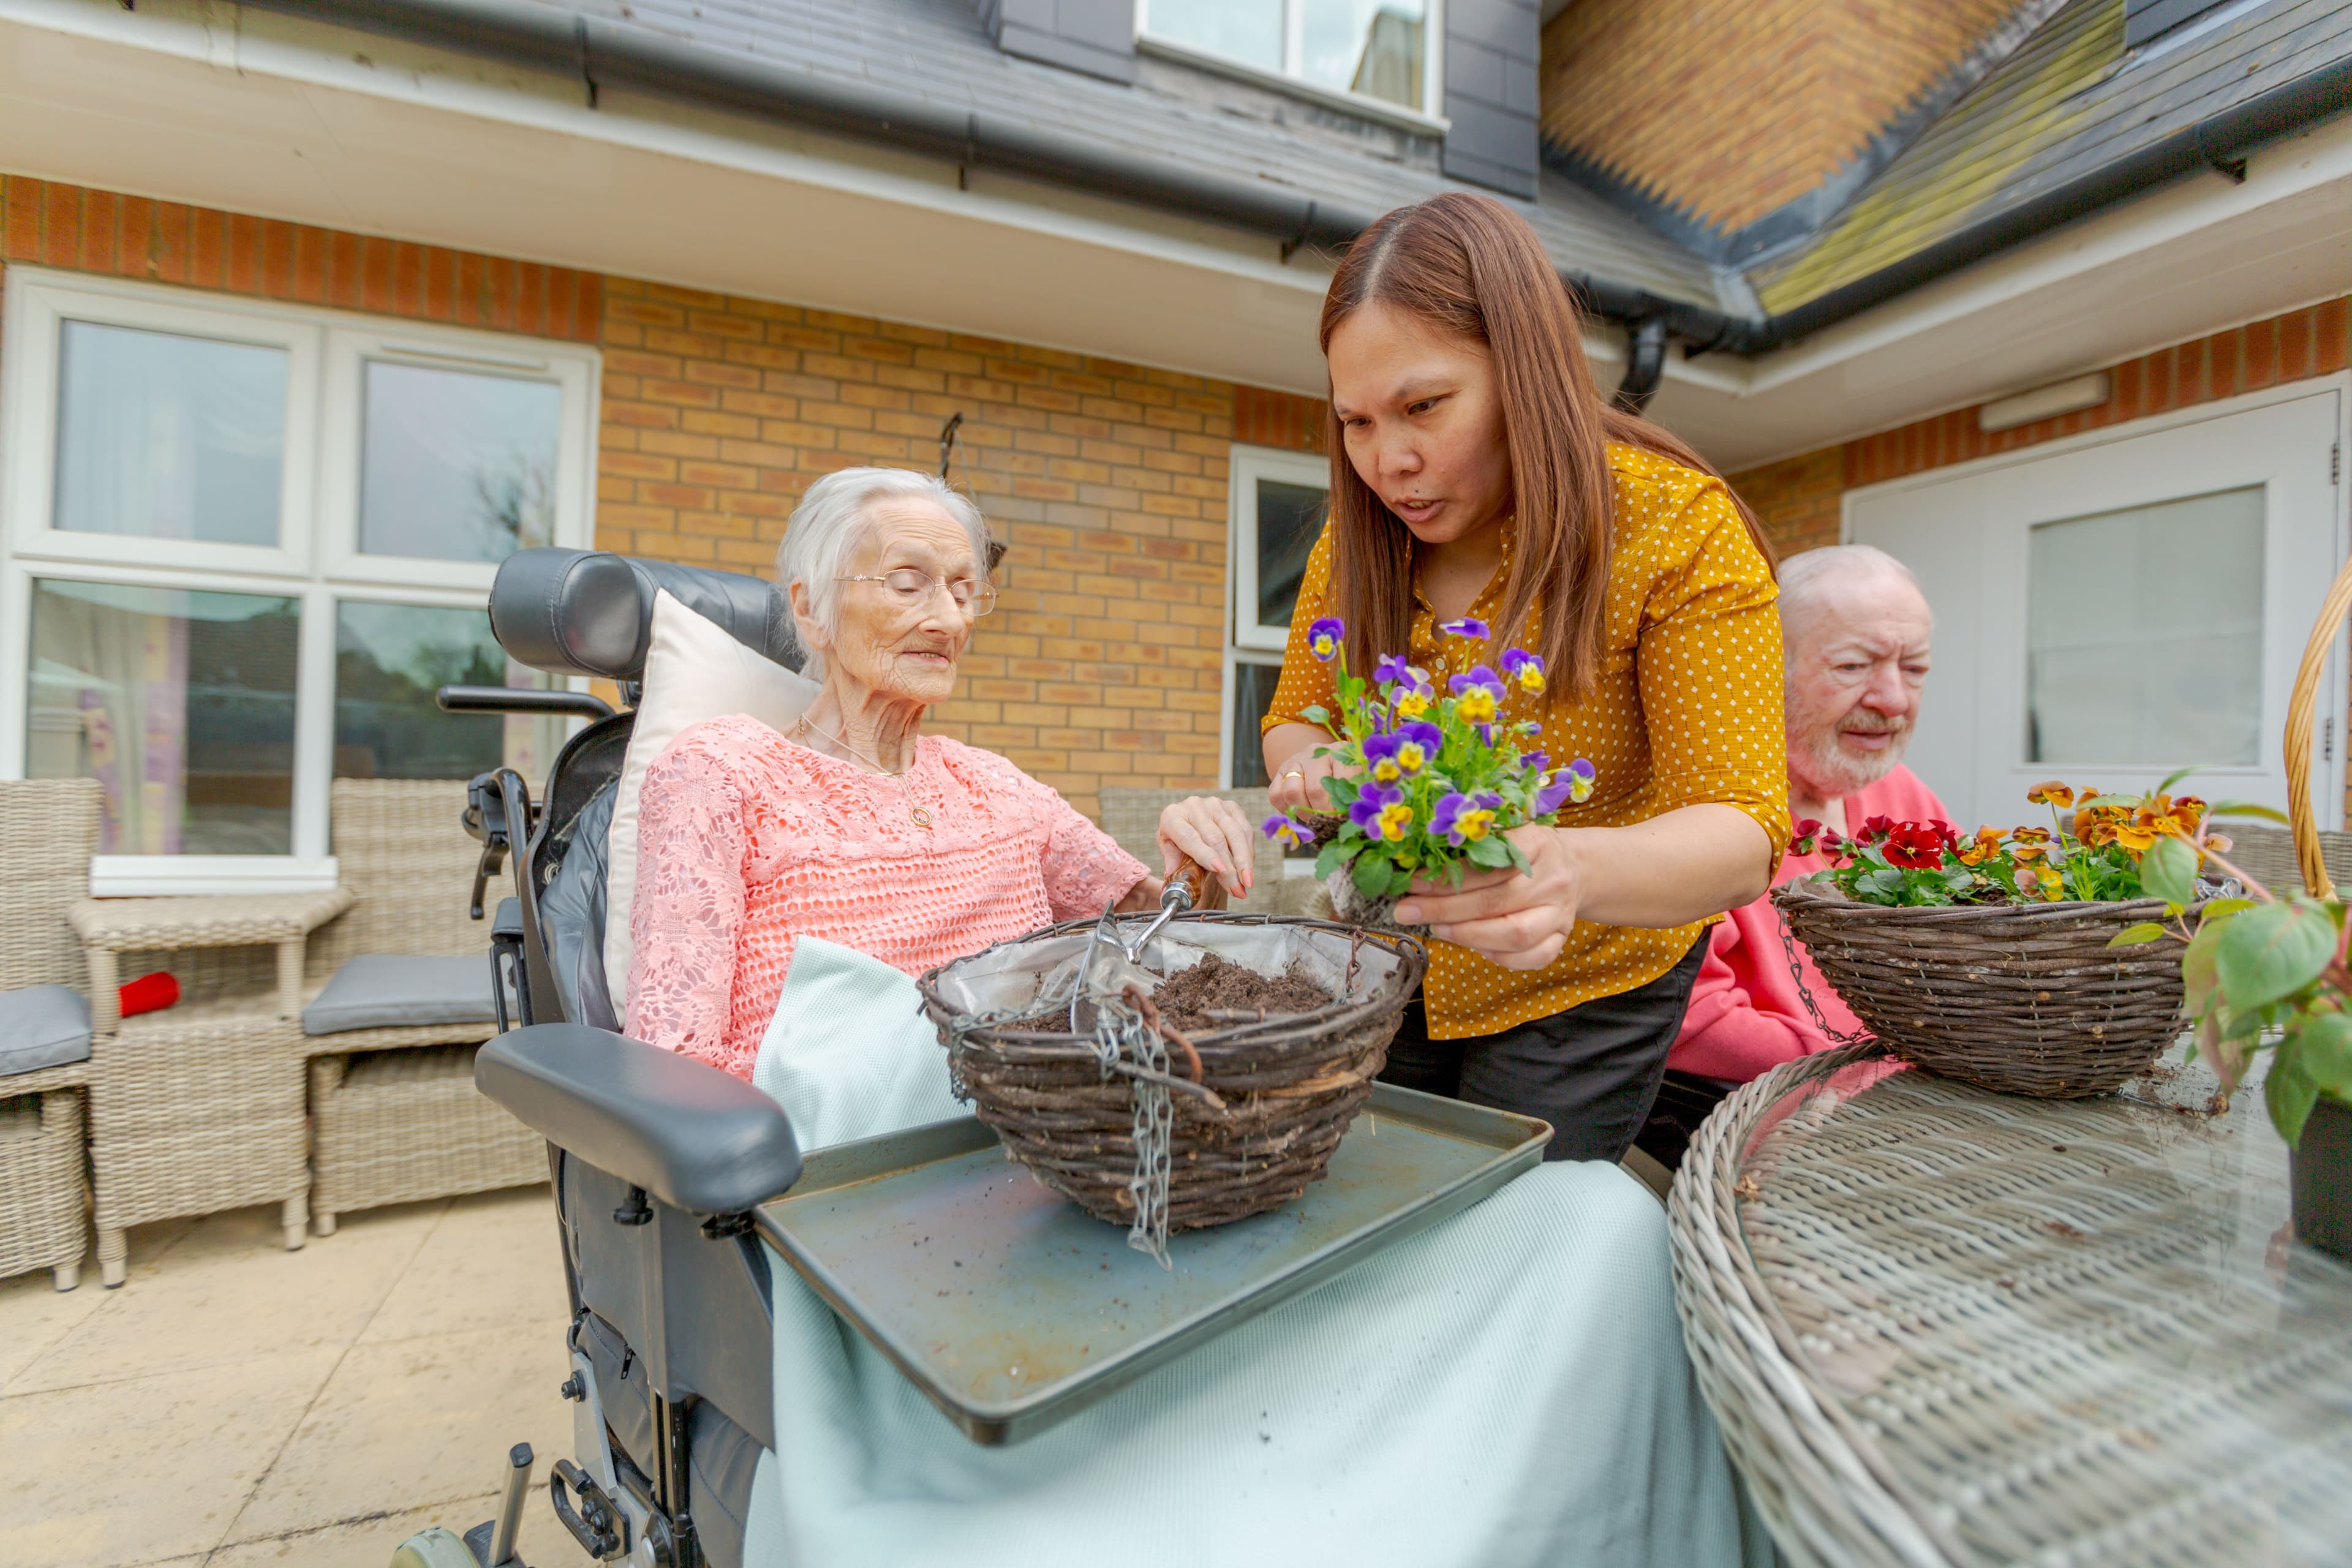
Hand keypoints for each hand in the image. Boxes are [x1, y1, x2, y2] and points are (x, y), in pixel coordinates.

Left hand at [1156, 796, 1257, 905]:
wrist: (1188, 821)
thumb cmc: (1177, 840)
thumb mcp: (1169, 850)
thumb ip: (1173, 863)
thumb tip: (1173, 875)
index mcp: (1172, 817)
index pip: (1189, 837)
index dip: (1205, 854)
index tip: (1220, 870)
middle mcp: (1193, 806)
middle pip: (1216, 838)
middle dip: (1229, 867)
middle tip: (1238, 889)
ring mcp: (1214, 804)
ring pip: (1235, 834)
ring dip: (1244, 861)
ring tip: (1247, 883)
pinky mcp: (1231, 806)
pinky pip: (1245, 830)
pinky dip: (1249, 852)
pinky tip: (1248, 869)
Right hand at [1267, 747, 1349, 817]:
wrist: (1321, 763)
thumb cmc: (1343, 777)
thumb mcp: (1354, 781)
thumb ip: (1354, 795)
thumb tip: (1351, 819)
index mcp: (1339, 752)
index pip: (1341, 781)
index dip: (1343, 805)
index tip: (1344, 819)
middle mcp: (1315, 753)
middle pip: (1315, 789)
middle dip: (1323, 813)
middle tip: (1329, 823)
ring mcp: (1295, 761)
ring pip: (1292, 792)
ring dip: (1304, 813)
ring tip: (1315, 819)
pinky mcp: (1279, 772)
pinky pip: (1275, 795)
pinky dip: (1286, 810)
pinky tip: (1299, 813)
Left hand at [1392, 826, 1583, 969]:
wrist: (1575, 868)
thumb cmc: (1527, 851)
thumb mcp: (1506, 833)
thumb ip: (1472, 844)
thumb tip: (1418, 862)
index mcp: (1537, 842)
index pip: (1488, 863)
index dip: (1447, 876)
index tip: (1413, 882)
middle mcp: (1553, 879)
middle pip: (1495, 900)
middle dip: (1443, 908)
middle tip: (1408, 911)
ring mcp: (1560, 912)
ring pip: (1514, 933)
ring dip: (1467, 934)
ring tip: (1435, 928)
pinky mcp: (1562, 937)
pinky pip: (1533, 957)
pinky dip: (1499, 956)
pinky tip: (1472, 945)